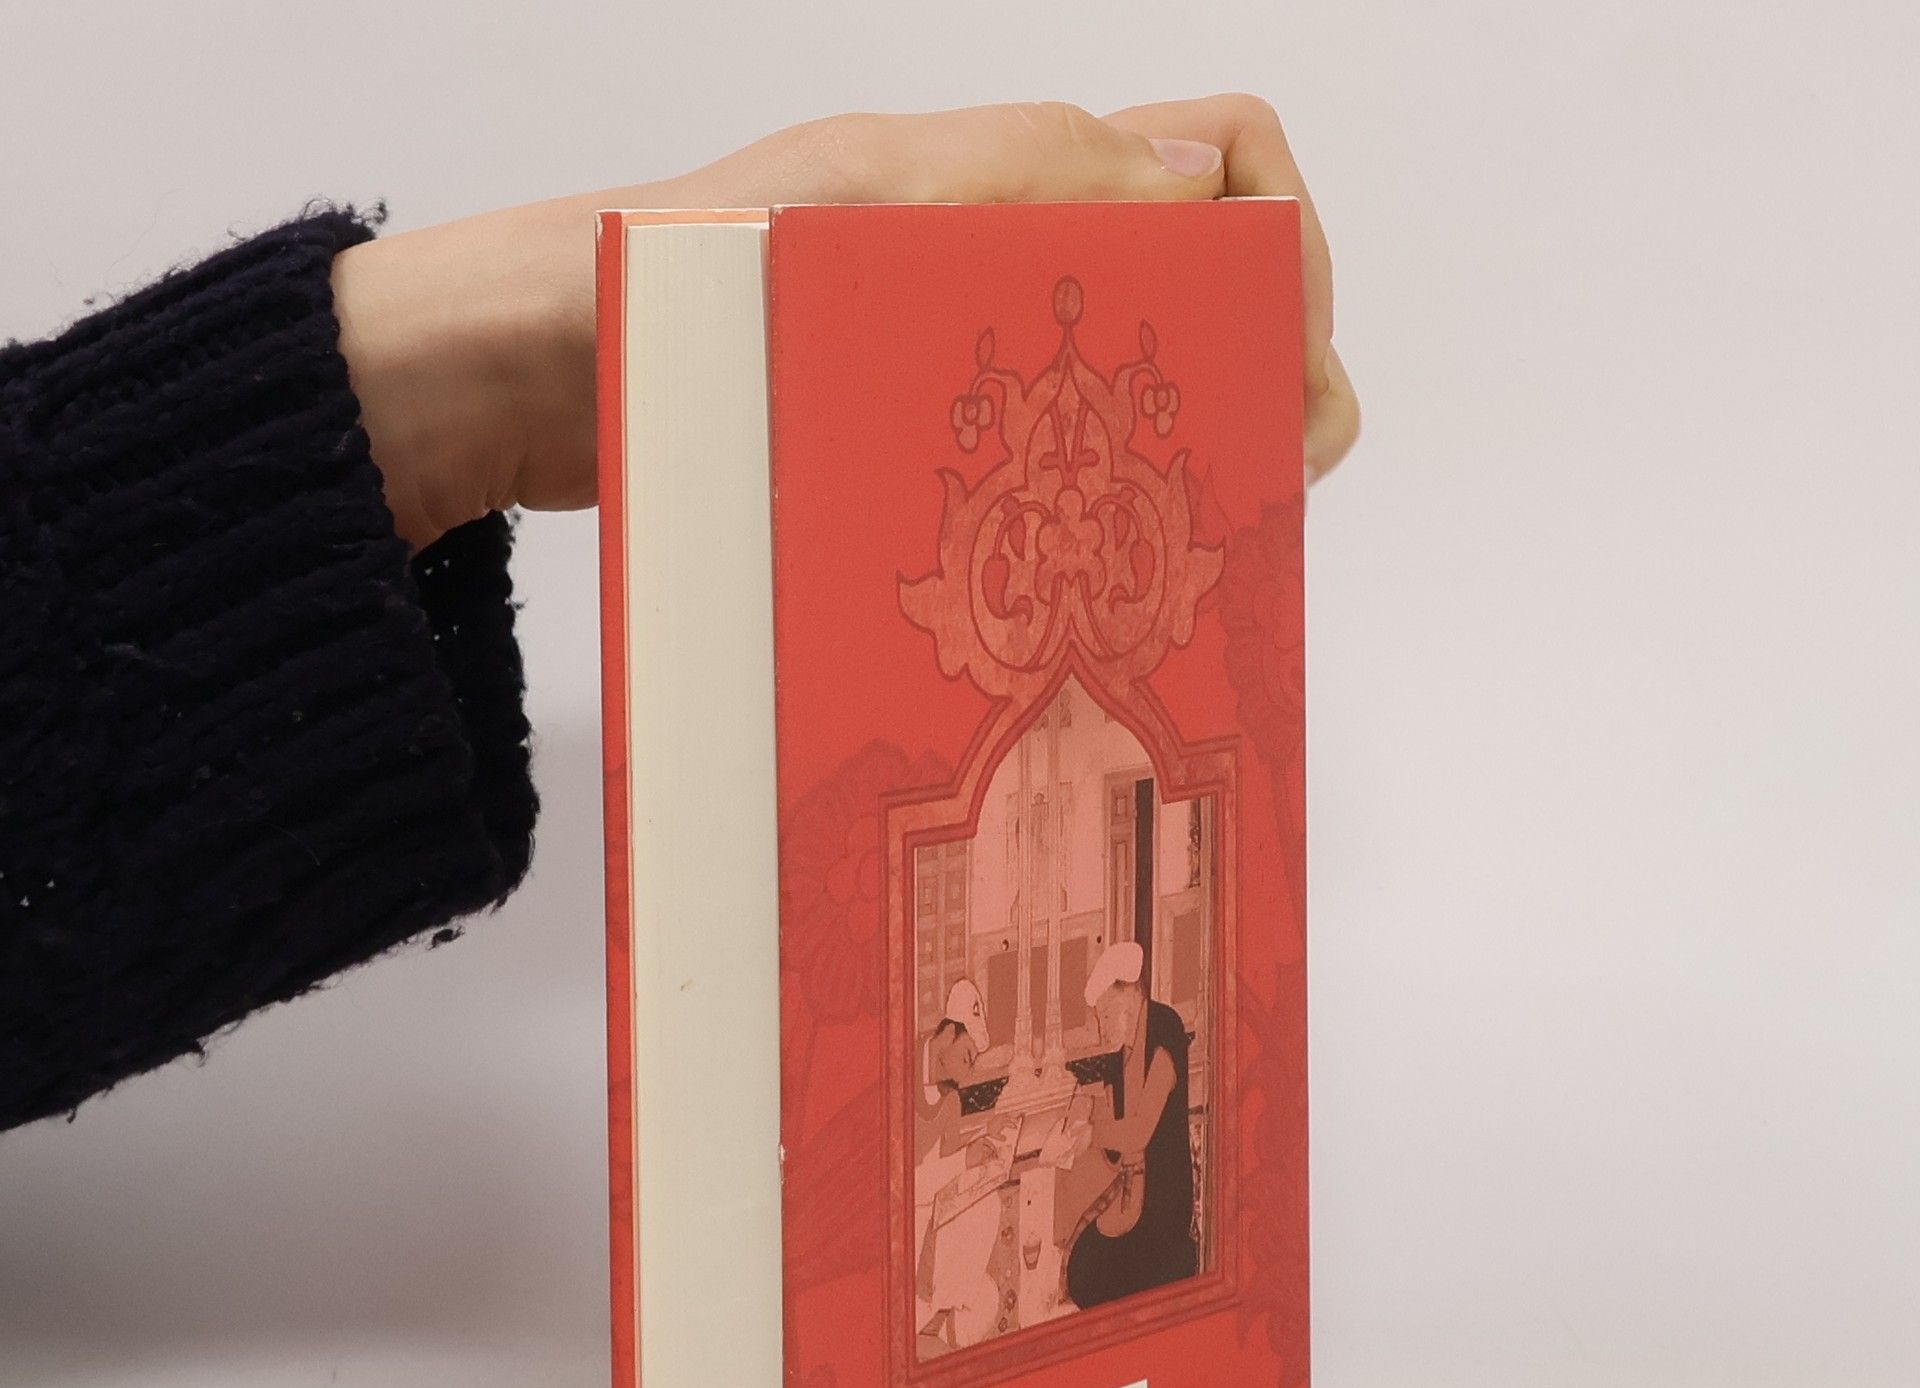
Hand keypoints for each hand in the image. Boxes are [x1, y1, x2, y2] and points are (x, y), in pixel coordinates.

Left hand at [330, 97, 1356, 551]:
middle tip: (1260, 486)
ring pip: (1129, 378)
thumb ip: (1021, 183)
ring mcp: (954, 346)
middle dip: (1259, 366)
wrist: (515, 389)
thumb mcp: (845, 211)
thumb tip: (1200, 179)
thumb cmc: (651, 290)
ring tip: (1189, 539)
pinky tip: (1093, 568)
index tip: (1287, 367)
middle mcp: (997, 249)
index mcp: (1004, 174)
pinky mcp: (910, 433)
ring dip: (1182, 445)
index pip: (1222, 160)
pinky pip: (1043, 450)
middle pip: (1197, 284)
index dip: (1286, 245)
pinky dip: (1096, 497)